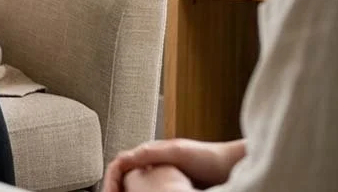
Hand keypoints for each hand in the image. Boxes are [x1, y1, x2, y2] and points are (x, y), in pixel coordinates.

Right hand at [104, 139, 244, 191]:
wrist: (226, 166)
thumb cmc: (205, 156)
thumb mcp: (177, 151)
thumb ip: (152, 152)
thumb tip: (127, 156)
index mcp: (149, 151)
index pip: (119, 162)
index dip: (110, 178)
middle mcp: (151, 161)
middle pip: (123, 175)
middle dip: (114, 188)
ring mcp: (160, 173)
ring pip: (133, 185)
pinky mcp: (170, 185)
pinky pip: (147, 191)